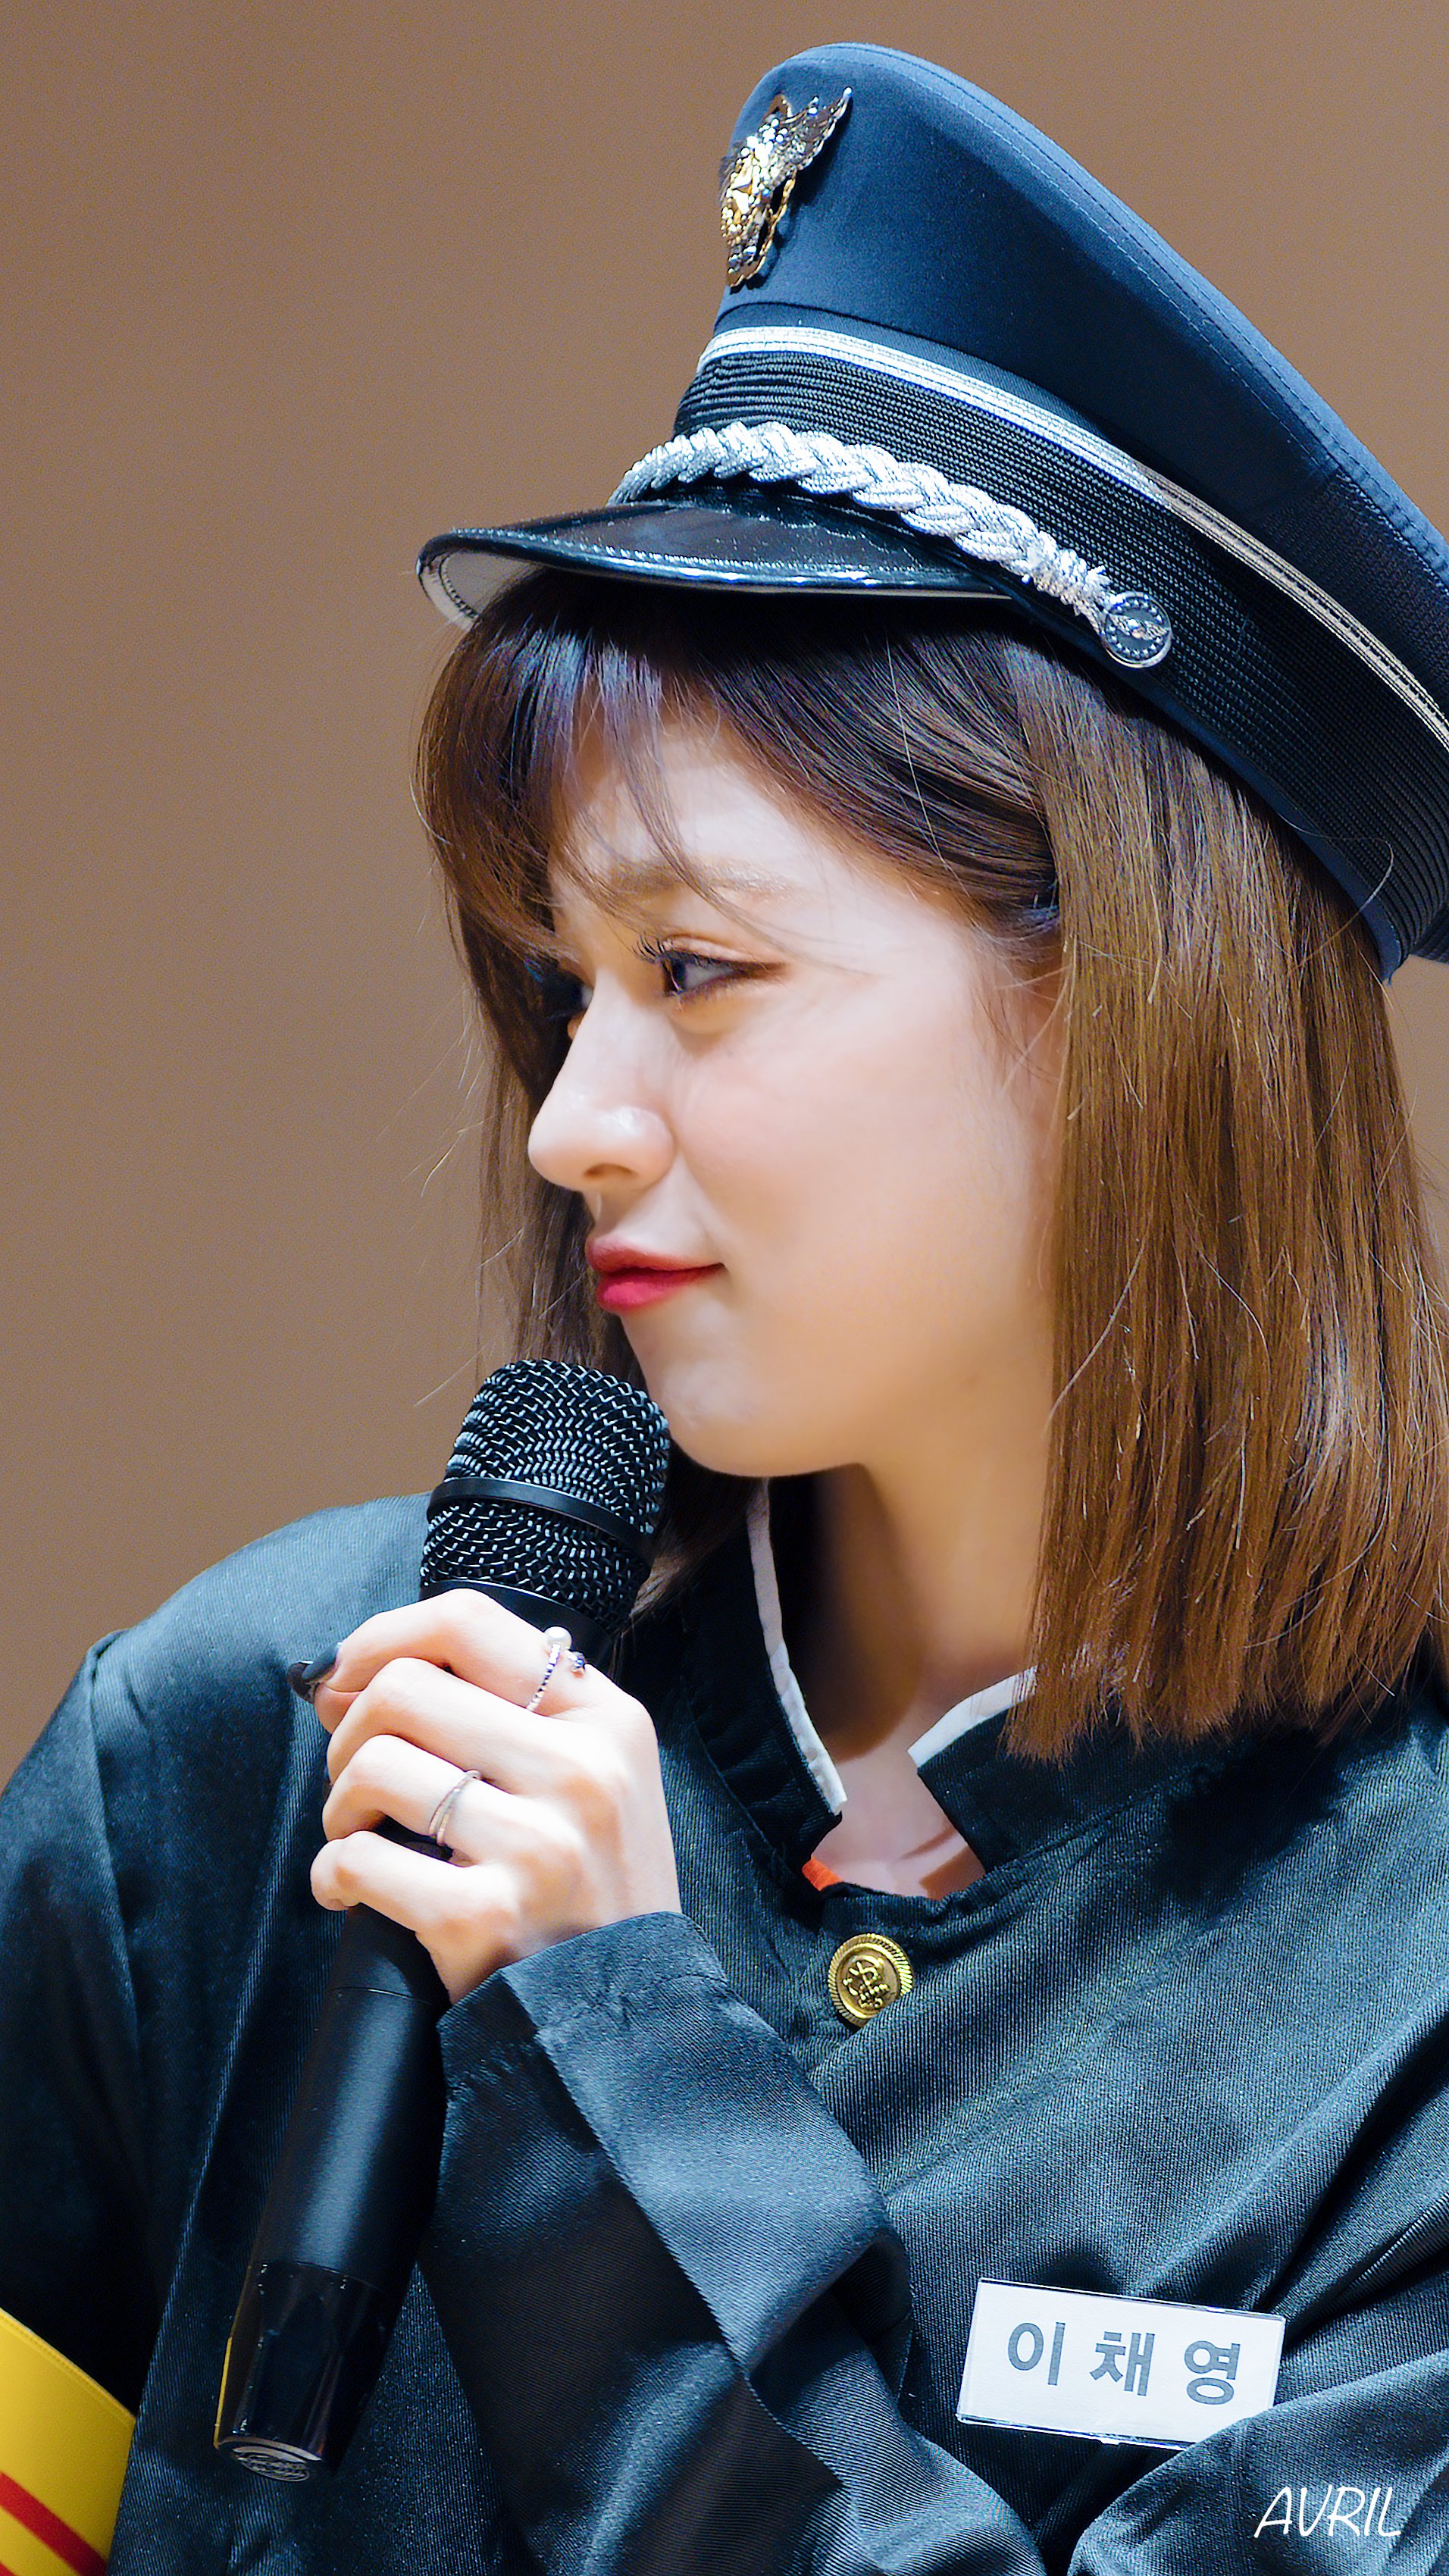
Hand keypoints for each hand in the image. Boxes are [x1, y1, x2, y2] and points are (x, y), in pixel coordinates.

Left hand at [309, 1593, 681, 2003]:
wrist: (623, 2023)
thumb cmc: (589, 1892)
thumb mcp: (598, 1777)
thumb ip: (516, 1713)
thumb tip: (365, 1672)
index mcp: (606, 1719)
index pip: (469, 1620)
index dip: (383, 1637)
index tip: (349, 1676)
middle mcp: (581, 1770)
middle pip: (405, 1688)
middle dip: (351, 1732)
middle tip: (356, 1781)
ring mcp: (538, 1844)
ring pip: (374, 1765)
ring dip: (338, 1807)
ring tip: (359, 1838)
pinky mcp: (487, 1917)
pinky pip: (360, 1859)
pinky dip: (332, 1875)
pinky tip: (349, 1891)